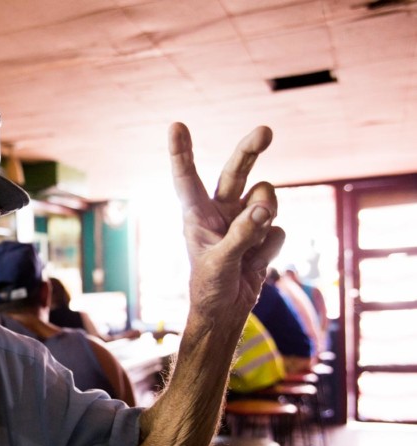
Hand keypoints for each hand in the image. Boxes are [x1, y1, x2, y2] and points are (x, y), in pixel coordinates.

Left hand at [169, 122, 284, 325]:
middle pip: (237, 172)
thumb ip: (241, 236)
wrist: (225, 311)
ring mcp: (244, 220)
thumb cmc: (209, 287)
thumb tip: (263, 208)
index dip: (182, 152)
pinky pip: (278, 231)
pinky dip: (269, 249)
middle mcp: (220, 211)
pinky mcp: (264, 234)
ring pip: (265, 200)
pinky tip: (254, 264)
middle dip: (250, 150)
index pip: (187, 178)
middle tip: (265, 131)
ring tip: (248, 251)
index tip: (176, 126)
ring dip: (264, 221)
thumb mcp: (219, 263)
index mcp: (196, 214)